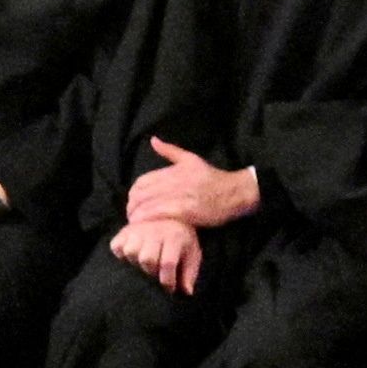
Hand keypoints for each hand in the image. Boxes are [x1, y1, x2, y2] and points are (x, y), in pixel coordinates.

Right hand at [113, 213, 204, 292]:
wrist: (168, 216)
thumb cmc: (181, 240)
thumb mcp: (192, 254)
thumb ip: (189, 273)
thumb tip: (186, 292)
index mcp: (175, 236)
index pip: (167, 263)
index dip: (167, 281)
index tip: (169, 289)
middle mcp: (155, 231)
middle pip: (147, 259)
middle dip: (151, 271)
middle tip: (156, 273)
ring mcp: (138, 229)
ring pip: (130, 252)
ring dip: (136, 262)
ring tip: (144, 263)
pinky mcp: (124, 230)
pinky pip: (116, 247)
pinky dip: (121, 254)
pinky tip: (132, 256)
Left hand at [119, 138, 258, 232]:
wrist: (236, 192)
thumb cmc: (213, 177)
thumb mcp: (191, 159)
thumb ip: (170, 151)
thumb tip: (153, 140)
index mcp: (172, 171)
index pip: (141, 182)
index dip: (132, 194)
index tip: (132, 203)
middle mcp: (173, 182)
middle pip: (140, 195)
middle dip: (131, 207)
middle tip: (130, 216)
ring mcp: (179, 196)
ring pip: (147, 205)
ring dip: (137, 216)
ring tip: (134, 224)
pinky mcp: (186, 210)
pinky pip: (160, 215)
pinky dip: (149, 220)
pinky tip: (145, 227)